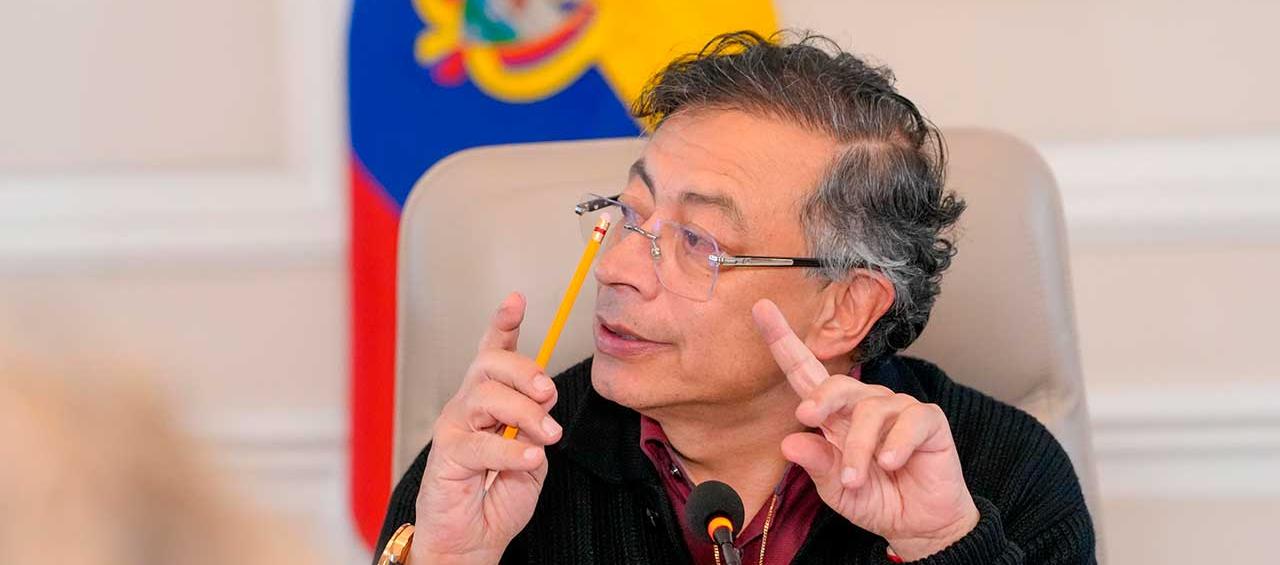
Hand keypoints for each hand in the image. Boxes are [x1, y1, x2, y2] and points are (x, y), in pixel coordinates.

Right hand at [411, 292, 560, 563]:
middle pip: (490, 364)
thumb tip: (544, 396)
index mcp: (489, 400)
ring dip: (524, 413)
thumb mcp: (531, 450)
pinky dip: (511, 449)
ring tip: (547, 436)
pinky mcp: (446, 455)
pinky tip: (530, 456)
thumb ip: (536, 422)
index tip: (516, 301)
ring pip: (486, 396)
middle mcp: (467, 405)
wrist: (473, 539)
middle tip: (547, 393)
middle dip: (523, 370)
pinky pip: (480, 443)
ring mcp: (453, 427)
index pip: (493, 352)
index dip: (503, 324)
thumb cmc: (498, 494)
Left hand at [752, 299, 978, 560]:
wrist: (919, 522)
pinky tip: (890, 463)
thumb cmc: (875, 498)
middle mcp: (863, 405)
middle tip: (807, 417)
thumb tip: (789, 442)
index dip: (783, 340)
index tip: (760, 309)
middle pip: (836, 383)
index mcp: (834, 415)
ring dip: (858, 449)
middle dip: (820, 397)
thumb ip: (818, 464)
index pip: (804, 372)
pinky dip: (896, 444)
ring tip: (856, 480)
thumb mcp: (837, 489)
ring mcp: (897, 409)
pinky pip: (910, 420)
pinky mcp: (927, 420)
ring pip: (870, 411)